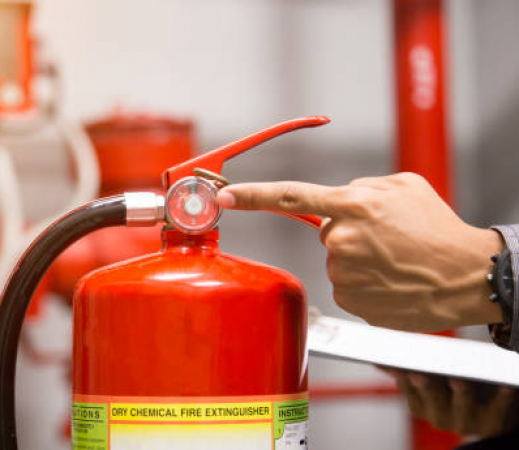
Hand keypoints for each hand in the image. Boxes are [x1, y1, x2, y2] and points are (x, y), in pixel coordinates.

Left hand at [218, 172, 503, 331]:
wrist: (468, 276)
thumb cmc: (439, 229)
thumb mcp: (403, 187)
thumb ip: (361, 186)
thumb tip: (336, 198)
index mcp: (354, 206)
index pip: (290, 196)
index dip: (253, 196)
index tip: (224, 196)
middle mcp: (342, 240)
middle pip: (326, 232)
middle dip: (347, 231)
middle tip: (385, 238)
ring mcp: (344, 274)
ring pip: (336, 260)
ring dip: (358, 259)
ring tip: (394, 260)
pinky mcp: (350, 300)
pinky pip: (346, 285)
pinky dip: (364, 282)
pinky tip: (390, 280)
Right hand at [383, 368, 518, 437]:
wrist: (491, 406)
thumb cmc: (456, 385)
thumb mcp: (432, 377)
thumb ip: (407, 369)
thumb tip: (376, 361)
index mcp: (420, 405)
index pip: (408, 390)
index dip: (403, 379)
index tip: (396, 367)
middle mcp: (439, 417)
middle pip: (431, 399)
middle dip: (425, 387)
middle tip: (419, 374)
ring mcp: (465, 422)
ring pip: (461, 406)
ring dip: (459, 394)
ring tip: (458, 380)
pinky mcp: (491, 423)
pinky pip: (496, 410)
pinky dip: (500, 398)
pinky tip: (503, 386)